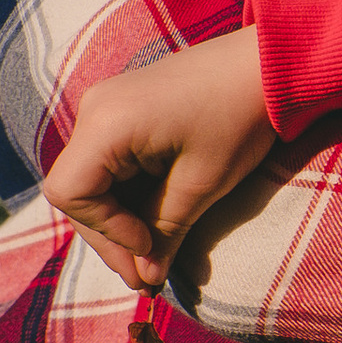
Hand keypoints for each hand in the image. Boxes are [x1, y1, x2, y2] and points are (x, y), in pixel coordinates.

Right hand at [42, 28, 276, 289]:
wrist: (270, 64)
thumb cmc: (240, 117)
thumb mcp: (203, 183)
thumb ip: (166, 230)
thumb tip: (146, 276)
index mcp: (107, 122)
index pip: (71, 194)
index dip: (106, 230)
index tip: (149, 247)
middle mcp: (96, 109)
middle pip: (77, 191)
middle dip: (112, 238)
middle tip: (148, 278)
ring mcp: (108, 108)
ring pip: (93, 182)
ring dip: (120, 223)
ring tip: (155, 261)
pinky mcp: (126, 112)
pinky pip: (111, 166)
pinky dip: (130, 199)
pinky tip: (156, 226)